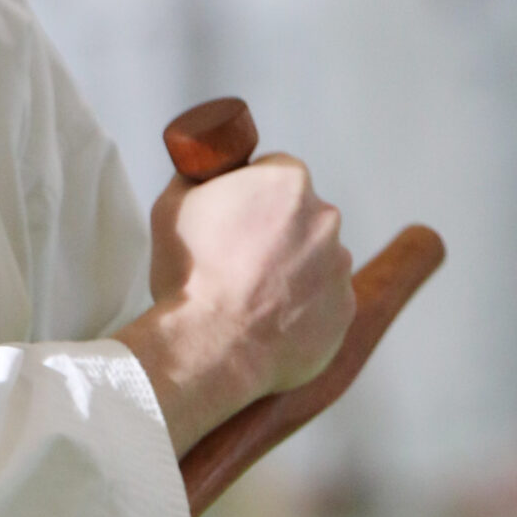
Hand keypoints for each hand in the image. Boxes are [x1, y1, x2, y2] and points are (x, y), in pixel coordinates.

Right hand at [117, 151, 354, 453]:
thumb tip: (200, 169)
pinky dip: (302, 307)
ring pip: (315, 258)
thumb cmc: (189, 276)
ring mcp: (339, 266)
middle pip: (301, 215)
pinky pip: (324, 300)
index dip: (252, 193)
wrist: (209, 347)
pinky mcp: (344, 309)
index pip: (276, 172)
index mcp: (287, 181)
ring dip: (291, 270)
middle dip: (276, 231)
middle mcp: (325, 218)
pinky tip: (268, 321)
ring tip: (251, 296)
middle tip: (239, 259)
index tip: (235, 217)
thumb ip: (194, 177)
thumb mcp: (171, 207)